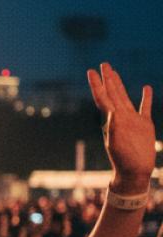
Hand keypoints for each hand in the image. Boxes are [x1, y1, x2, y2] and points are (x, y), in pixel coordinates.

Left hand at [88, 62, 155, 186]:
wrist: (134, 172)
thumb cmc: (123, 161)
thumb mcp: (117, 144)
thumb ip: (114, 128)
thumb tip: (111, 113)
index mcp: (111, 120)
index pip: (103, 98)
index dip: (97, 85)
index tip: (91, 71)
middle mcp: (120, 117)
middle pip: (112, 93)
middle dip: (108, 79)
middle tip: (103, 65)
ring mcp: (132, 120)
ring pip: (125, 97)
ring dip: (119, 84)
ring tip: (114, 72)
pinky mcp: (144, 125)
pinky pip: (144, 107)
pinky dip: (145, 97)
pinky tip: (146, 87)